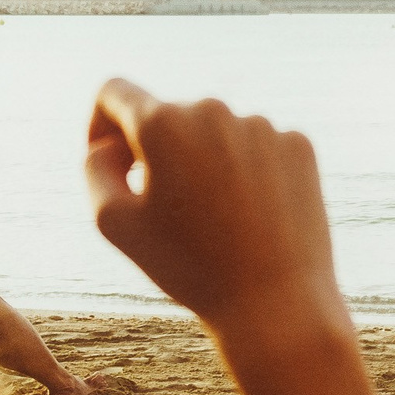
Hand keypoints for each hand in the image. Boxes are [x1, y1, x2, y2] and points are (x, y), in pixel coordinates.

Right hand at [85, 79, 348, 342]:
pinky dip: (248, 172)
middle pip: (171, 115)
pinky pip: (258, 147)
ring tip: (217, 220)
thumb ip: (95, 166)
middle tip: (168, 208)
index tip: (112, 158)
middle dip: (159, 150)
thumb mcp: (113, 221)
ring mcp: (263, 125)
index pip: (115, 92)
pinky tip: (254, 215)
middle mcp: (214, 110)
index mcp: (162, 122)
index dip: (101, 122)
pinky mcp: (299, 145)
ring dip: (206, 162)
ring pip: (217, 133)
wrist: (277, 302)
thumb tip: (112, 142)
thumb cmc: (188, 268)